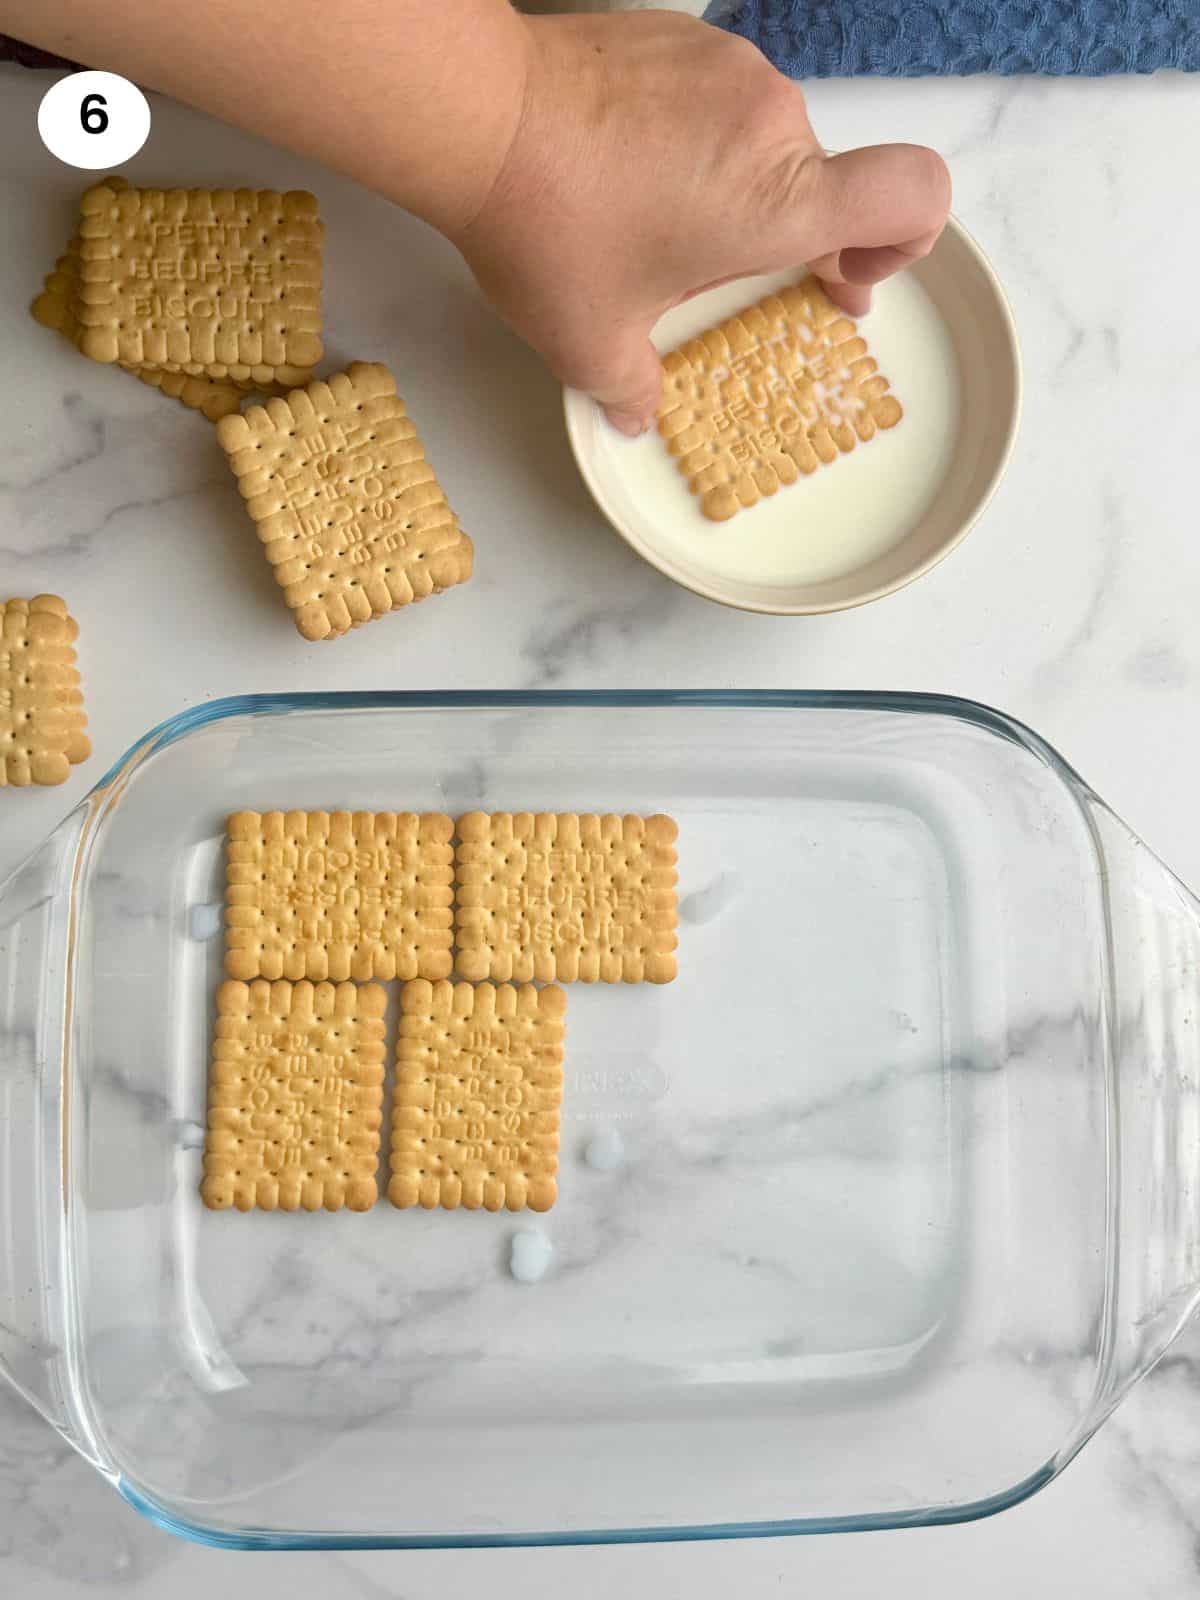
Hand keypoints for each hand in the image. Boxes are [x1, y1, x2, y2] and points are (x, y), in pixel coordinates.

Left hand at [454, 10, 950, 433]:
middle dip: (777, 234)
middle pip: (818, 183)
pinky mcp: (685, 37)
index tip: (845, 276)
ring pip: (762, 140)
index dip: (905, 241)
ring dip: (729, 183)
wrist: (477, 114)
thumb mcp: (590, 340)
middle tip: (708, 271)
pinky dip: (690, 136)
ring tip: (650, 216)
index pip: (915, 196)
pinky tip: (627, 166)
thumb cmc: (548, 227)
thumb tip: (637, 413)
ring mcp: (730, 69)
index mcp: (778, 201)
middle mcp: (773, 124)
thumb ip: (631, 389)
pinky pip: (715, 96)